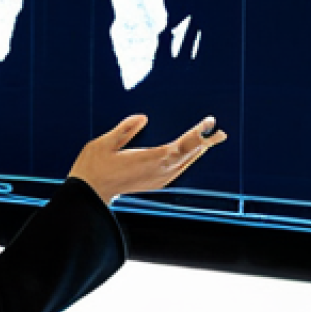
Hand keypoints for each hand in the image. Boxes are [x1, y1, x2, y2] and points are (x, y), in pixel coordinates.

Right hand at [69, 115, 227, 204]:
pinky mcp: (155, 182)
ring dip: (198, 151)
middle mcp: (160, 172)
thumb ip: (124, 129)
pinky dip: (187, 159)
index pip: (183, 144)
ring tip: (210, 140)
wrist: (90, 194)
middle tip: (221, 132)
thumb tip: (143, 117)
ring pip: (185, 163)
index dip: (198, 133)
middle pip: (190, 154)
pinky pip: (178, 169)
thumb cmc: (93, 167)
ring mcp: (158, 179)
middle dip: (205, 142)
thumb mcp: (104, 143)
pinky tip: (189, 154)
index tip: (209, 122)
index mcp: (151, 160)